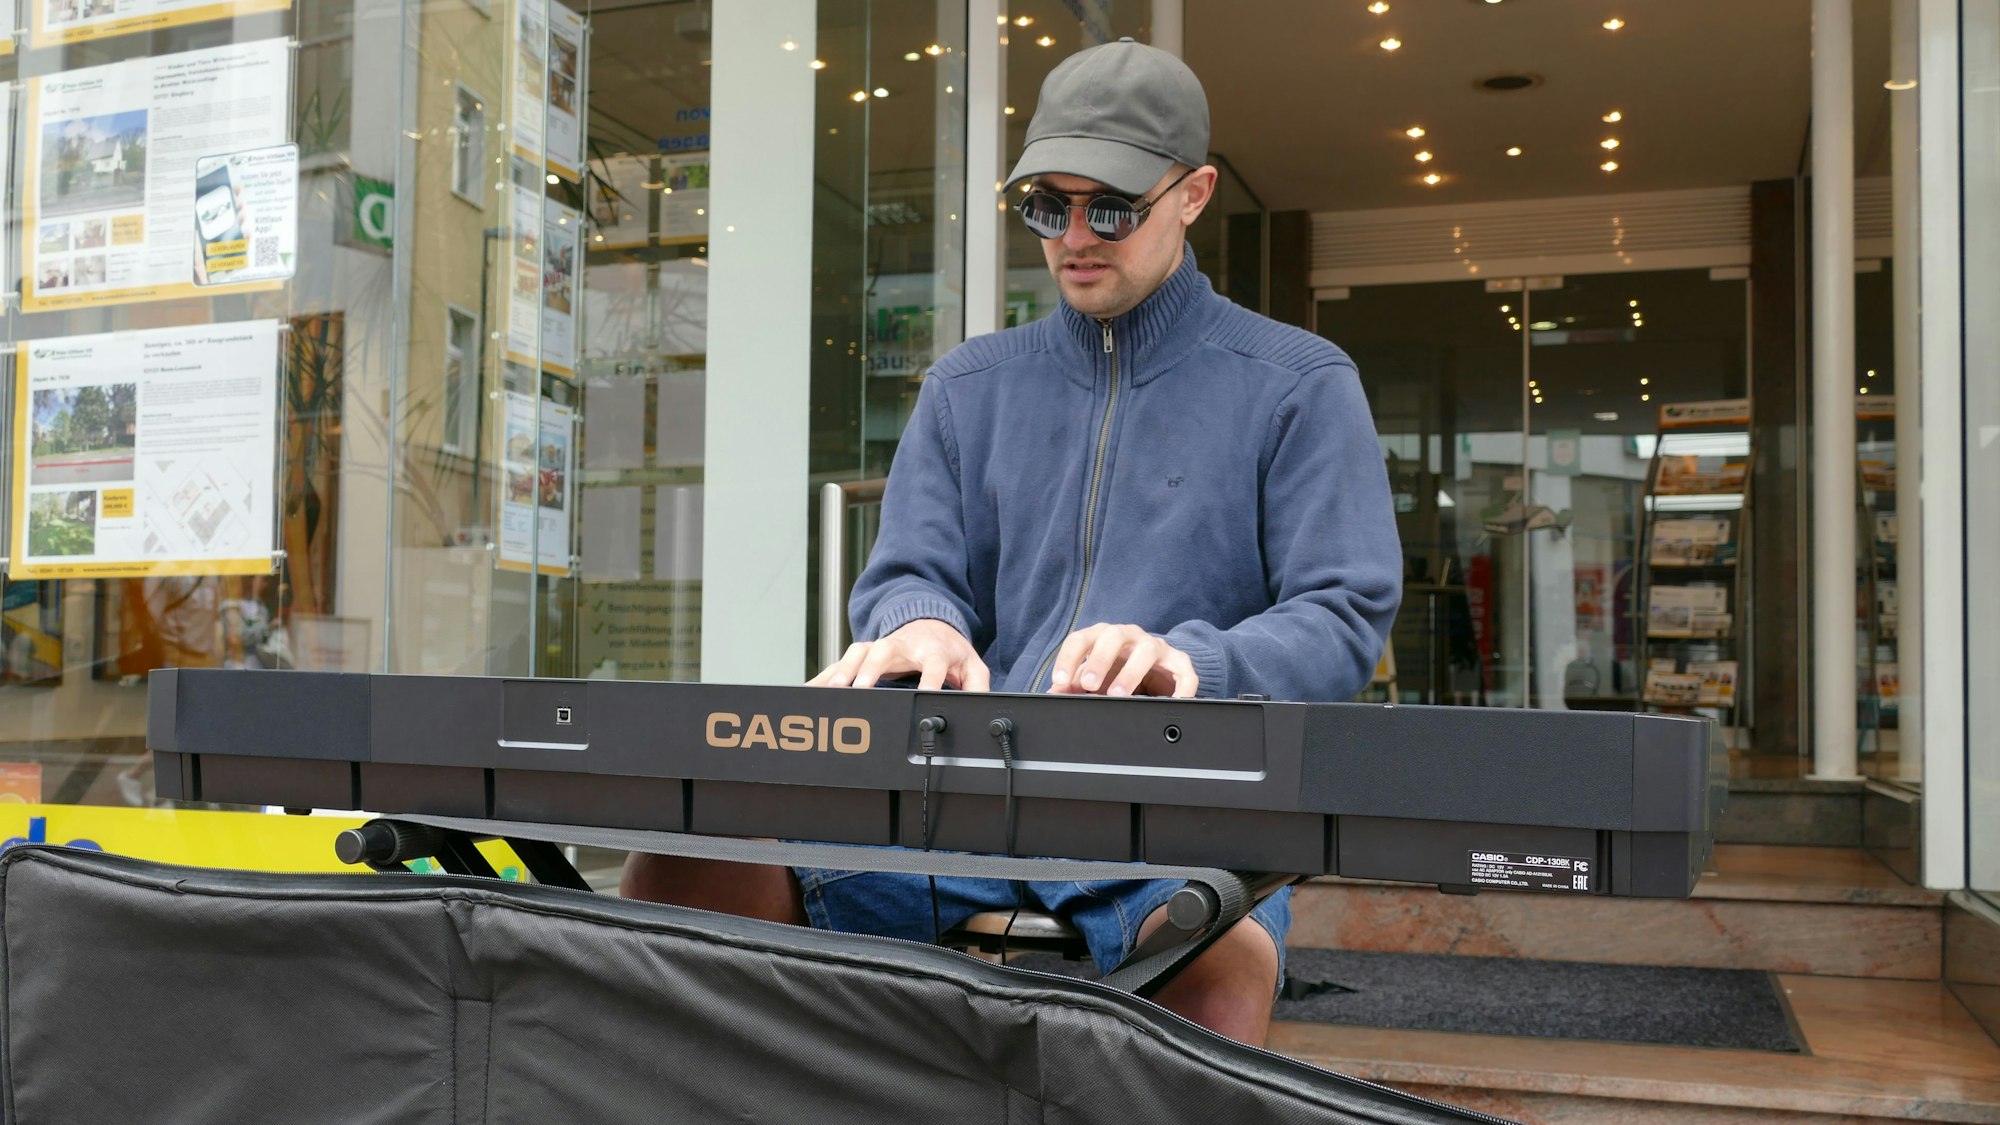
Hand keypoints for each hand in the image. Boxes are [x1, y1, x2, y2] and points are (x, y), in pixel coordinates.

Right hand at [808, 618, 989, 691]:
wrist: (933, 624)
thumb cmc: (950, 650)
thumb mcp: (972, 667)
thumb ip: (977, 688)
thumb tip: (979, 711)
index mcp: (934, 651)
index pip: (934, 666)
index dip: (929, 681)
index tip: (924, 696)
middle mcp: (905, 645)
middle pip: (885, 652)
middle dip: (870, 670)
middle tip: (859, 689)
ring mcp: (881, 646)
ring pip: (858, 653)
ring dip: (843, 670)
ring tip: (831, 691)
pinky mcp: (865, 651)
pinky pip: (841, 663)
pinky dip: (825, 676)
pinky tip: (811, 691)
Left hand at [1046, 623, 1197, 697]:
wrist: (1156, 669)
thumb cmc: (1118, 670)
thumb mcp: (1094, 678)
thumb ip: (1074, 685)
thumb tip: (1054, 693)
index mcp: (1103, 636)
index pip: (1081, 638)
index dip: (1069, 658)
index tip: (1060, 680)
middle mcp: (1130, 636)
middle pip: (1114, 636)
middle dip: (1100, 659)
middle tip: (1089, 684)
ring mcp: (1156, 647)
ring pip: (1147, 650)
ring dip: (1132, 672)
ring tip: (1119, 694)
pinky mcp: (1179, 663)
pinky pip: (1183, 672)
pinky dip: (1180, 688)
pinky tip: (1171, 702)